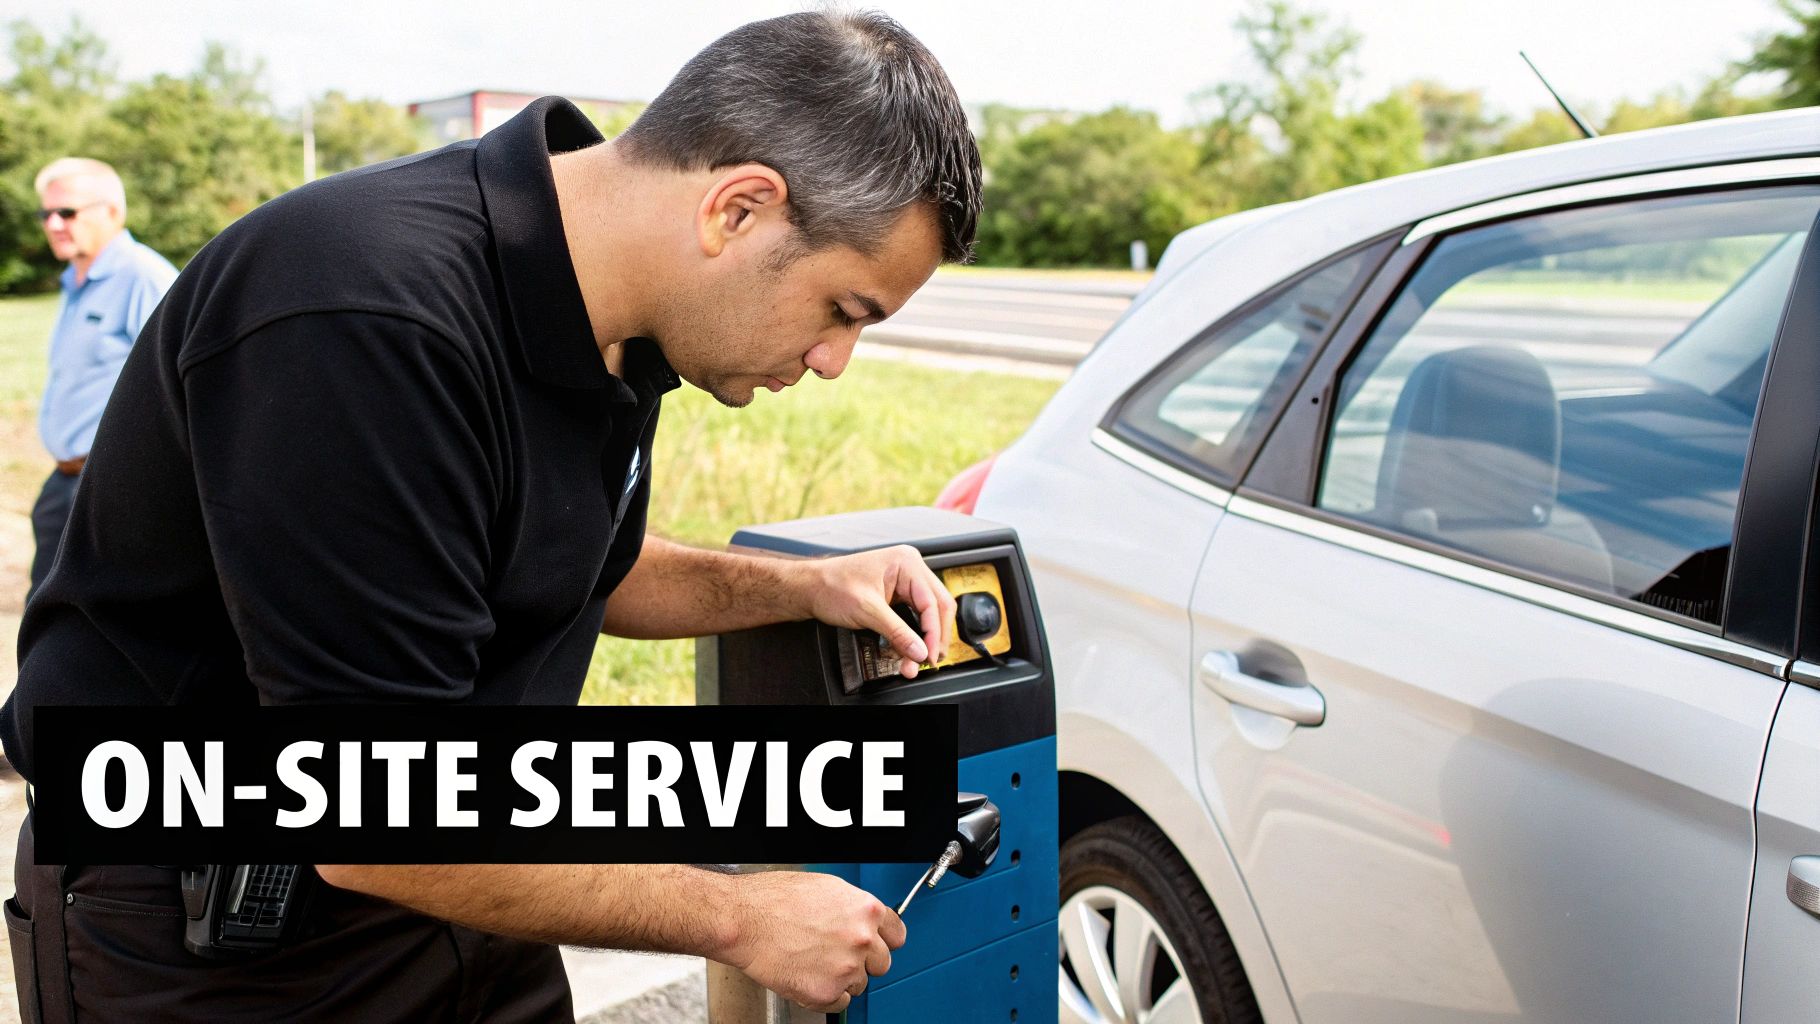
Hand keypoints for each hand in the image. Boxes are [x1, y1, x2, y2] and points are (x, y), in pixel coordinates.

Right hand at [720, 871, 906, 1011]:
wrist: (744, 921)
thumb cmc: (773, 900)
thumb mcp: (825, 888)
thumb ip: (851, 908)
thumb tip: (860, 921)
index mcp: (866, 910)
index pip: (897, 934)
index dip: (883, 940)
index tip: (876, 944)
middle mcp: (862, 939)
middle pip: (882, 963)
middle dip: (863, 961)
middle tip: (836, 954)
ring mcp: (846, 968)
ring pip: (859, 984)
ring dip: (842, 978)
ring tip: (813, 961)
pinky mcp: (826, 992)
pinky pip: (839, 1003)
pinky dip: (826, 995)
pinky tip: (808, 975)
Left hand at [800, 545, 955, 677]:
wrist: (809, 588)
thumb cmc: (831, 586)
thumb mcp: (867, 611)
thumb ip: (897, 632)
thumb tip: (919, 651)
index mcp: (906, 563)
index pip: (932, 602)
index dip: (933, 633)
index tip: (928, 656)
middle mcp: (909, 569)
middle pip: (938, 606)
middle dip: (934, 637)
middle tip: (929, 661)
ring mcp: (905, 581)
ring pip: (929, 613)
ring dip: (925, 638)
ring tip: (918, 660)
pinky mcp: (897, 594)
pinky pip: (915, 615)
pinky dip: (914, 634)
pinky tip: (910, 650)